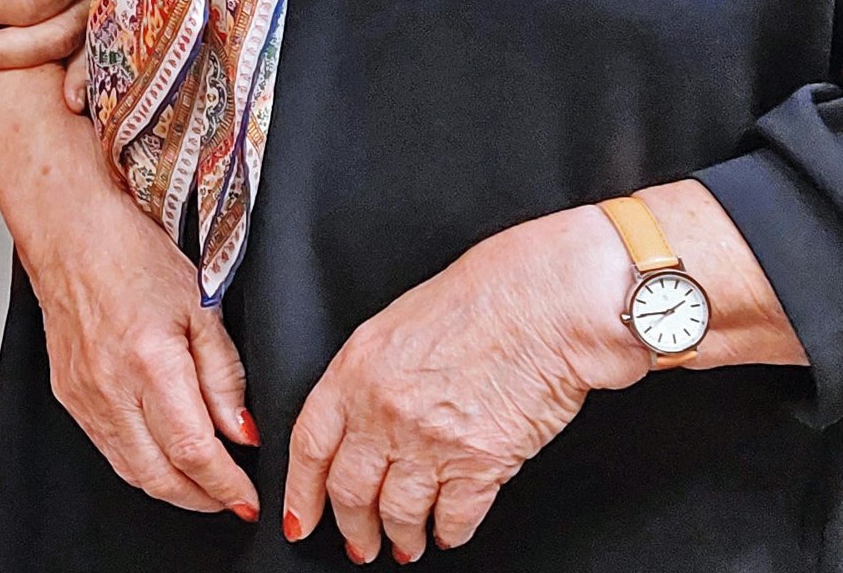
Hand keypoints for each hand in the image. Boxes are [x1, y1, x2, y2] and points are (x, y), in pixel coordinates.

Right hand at [15, 175, 260, 517]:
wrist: (71, 234)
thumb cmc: (132, 255)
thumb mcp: (201, 307)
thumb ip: (225, 376)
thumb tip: (242, 432)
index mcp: (151, 364)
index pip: (194, 451)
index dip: (226, 485)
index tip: (247, 498)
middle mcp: (112, 389)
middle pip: (161, 477)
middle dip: (203, 499)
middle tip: (232, 499)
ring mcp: (84, 398)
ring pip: (131, 472)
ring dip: (172, 489)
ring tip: (203, 485)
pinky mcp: (68, 397)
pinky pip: (108, 450)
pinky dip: (141, 466)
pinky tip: (162, 458)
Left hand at [281, 207, 643, 561]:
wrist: (542, 303)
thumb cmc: (480, 298)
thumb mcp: (396, 323)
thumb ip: (368, 373)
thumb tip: (358, 414)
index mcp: (356, 371)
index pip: (310, 446)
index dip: (301, 492)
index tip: (299, 517)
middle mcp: (385, 412)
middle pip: (349, 490)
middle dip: (351, 527)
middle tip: (356, 542)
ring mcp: (431, 443)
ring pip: (398, 513)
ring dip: (399, 537)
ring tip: (403, 544)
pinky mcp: (481, 465)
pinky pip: (455, 518)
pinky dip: (449, 533)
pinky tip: (447, 533)